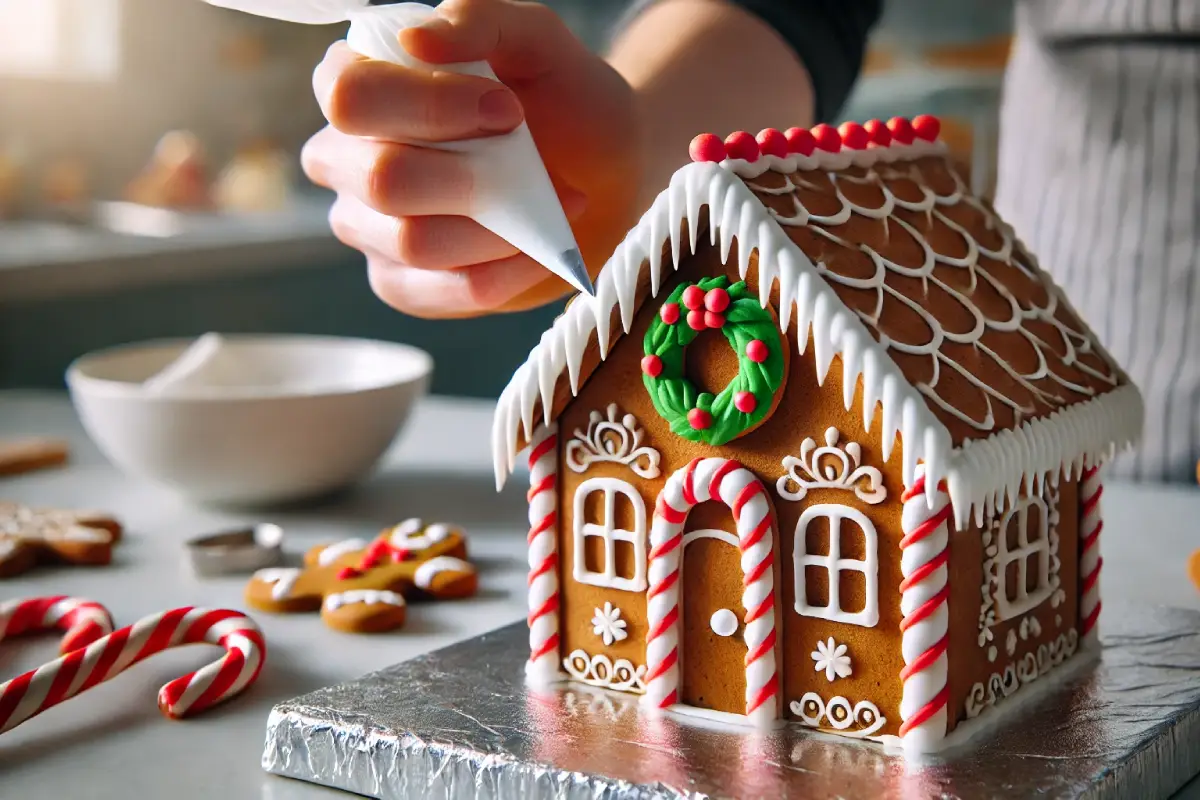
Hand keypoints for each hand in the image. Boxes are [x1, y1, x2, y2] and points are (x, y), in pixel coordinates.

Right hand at [302, 0, 640, 317]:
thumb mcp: (538, 41)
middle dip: (469, 176)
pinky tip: (533, 250)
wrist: (607, 172)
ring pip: (411, 242)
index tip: (507, 109)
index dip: (427, 107)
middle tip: (529, 162)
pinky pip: (438, 294)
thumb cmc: (563, 101)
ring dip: (495, 228)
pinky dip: (500, 274)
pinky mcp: (403, 284)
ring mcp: (369, 228)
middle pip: (378, 179)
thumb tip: (414, 38)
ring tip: (544, 204)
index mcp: (362, 86)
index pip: (349, 97)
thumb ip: (480, 20)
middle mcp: (346, 158)